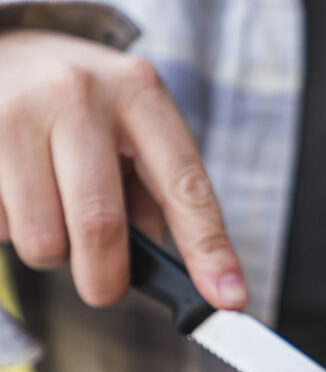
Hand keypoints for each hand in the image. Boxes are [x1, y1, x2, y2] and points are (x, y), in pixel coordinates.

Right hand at [0, 30, 245, 308]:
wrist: (3, 45)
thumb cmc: (82, 102)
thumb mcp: (135, 128)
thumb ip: (157, 196)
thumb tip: (165, 270)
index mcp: (140, 94)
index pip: (185, 187)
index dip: (209, 251)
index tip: (228, 298)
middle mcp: (80, 96)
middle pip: (100, 225)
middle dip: (107, 278)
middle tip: (106, 288)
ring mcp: (17, 112)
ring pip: (42, 238)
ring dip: (51, 253)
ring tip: (52, 217)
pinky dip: (10, 229)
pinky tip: (16, 193)